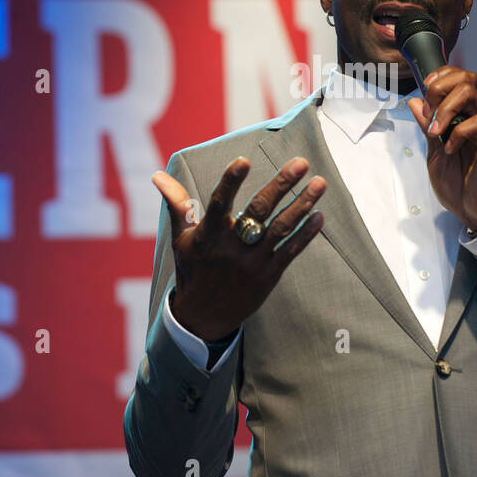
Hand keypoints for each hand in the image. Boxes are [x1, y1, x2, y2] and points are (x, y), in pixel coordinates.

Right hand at [151, 157, 326, 340]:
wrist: (204, 317)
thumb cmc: (193, 269)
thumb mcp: (181, 238)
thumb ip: (178, 204)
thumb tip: (157, 175)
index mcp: (208, 235)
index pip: (220, 202)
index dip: (231, 181)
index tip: (243, 160)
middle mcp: (232, 247)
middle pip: (259, 210)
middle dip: (281, 184)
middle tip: (301, 162)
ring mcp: (253, 262)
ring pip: (281, 228)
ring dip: (302, 204)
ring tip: (320, 183)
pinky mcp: (269, 275)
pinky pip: (291, 251)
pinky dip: (306, 234)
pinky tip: (319, 215)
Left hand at [407, 67, 476, 231]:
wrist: (472, 210)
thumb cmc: (458, 185)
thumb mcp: (433, 152)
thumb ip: (426, 127)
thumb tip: (415, 103)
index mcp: (461, 116)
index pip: (456, 79)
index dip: (439, 78)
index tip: (424, 93)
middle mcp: (475, 117)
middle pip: (465, 78)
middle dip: (440, 88)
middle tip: (430, 110)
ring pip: (470, 94)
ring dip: (446, 109)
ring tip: (437, 131)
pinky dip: (458, 134)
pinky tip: (451, 149)